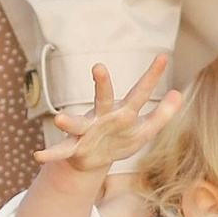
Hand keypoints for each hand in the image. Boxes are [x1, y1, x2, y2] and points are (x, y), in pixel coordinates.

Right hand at [35, 56, 181, 196]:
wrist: (92, 160)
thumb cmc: (120, 140)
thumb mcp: (144, 131)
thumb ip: (162, 114)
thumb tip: (179, 93)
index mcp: (122, 112)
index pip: (140, 93)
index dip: (151, 76)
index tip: (163, 56)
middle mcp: (102, 117)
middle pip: (103, 99)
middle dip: (101, 84)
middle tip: (99, 67)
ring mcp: (86, 131)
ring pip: (76, 124)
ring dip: (68, 122)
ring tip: (59, 119)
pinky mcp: (74, 148)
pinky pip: (61, 151)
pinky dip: (50, 154)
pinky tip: (38, 156)